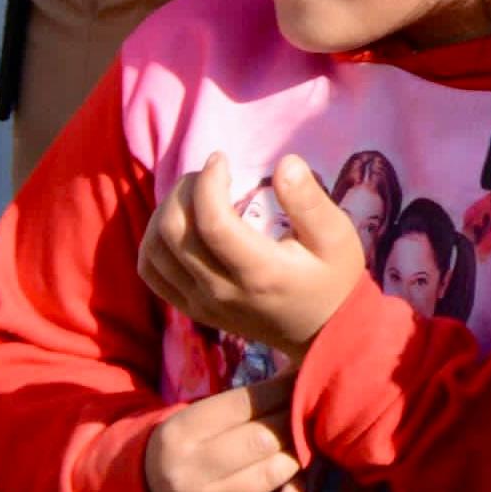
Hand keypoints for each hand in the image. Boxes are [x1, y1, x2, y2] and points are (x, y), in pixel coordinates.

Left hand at [137, 155, 367, 358]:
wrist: (322, 332)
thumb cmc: (333, 278)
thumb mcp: (338, 236)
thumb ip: (310, 201)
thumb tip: (285, 162)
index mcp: (258, 272)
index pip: (211, 222)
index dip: (207, 182)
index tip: (221, 159)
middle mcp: (219, 291)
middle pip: (173, 234)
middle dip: (182, 191)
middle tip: (208, 173)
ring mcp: (200, 303)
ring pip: (154, 251)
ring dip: (164, 213)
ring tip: (192, 194)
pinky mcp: (191, 309)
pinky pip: (152, 273)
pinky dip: (153, 241)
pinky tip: (177, 225)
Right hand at [139, 375, 303, 491]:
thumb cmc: (191, 448)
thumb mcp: (203, 418)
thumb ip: (248, 401)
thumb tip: (305, 376)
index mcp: (180, 432)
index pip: (250, 401)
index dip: (286, 390)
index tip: (303, 384)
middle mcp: (185, 473)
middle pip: (266, 438)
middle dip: (294, 423)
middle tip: (305, 417)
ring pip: (275, 473)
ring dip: (296, 457)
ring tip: (296, 448)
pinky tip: (290, 488)